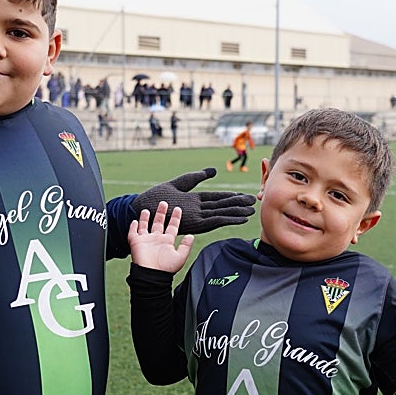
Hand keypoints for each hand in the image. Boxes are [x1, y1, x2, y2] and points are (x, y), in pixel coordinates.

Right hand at [129, 201, 193, 273]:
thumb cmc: (165, 269)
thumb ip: (186, 246)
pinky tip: (135, 220)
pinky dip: (133, 226)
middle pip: (159, 223)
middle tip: (164, 202)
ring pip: (145, 226)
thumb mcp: (180, 257)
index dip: (175, 218)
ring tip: (147, 209)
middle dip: (161, 213)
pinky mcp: (136, 242)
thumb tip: (191, 235)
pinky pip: (133, 232)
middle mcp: (157, 240)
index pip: (172, 227)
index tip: (178, 209)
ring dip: (146, 218)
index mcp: (167, 242)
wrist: (151, 275)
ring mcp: (146, 241)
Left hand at [132, 168, 254, 233]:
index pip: (216, 198)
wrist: (141, 208)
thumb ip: (196, 177)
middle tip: (254, 202)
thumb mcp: (178, 183)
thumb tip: (213, 171)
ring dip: (237, 213)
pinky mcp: (194, 223)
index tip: (243, 195)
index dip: (230, 197)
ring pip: (221, 214)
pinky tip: (240, 219)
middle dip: (238, 204)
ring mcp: (196, 217)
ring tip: (251, 211)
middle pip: (222, 206)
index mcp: (194, 201)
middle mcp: (197, 210)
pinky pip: (215, 221)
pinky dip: (228, 220)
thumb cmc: (154, 198)